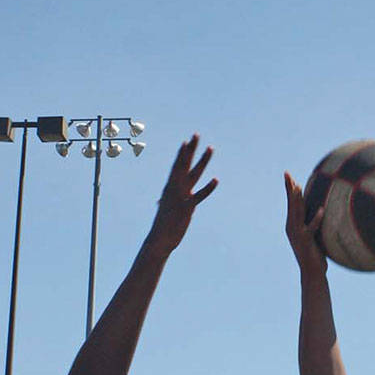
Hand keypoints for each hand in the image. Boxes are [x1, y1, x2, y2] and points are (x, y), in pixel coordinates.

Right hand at [147, 136, 216, 252]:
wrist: (159, 239)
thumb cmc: (162, 225)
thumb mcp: (164, 209)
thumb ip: (165, 202)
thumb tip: (160, 201)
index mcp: (170, 188)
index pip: (177, 167)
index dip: (182, 154)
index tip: (187, 141)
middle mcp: (174, 188)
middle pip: (184, 164)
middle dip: (191, 149)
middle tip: (196, 134)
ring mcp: (181, 196)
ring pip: (194, 174)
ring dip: (203, 160)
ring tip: (210, 148)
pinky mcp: (187, 207)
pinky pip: (199, 195)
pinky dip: (208, 188)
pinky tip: (216, 180)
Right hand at [284, 173, 325, 274]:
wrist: (312, 272)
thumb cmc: (315, 253)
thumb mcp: (312, 235)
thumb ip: (312, 222)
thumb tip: (320, 208)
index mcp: (292, 225)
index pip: (290, 203)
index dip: (289, 189)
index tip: (288, 175)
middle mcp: (292, 227)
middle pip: (291, 204)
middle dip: (289, 188)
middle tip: (287, 174)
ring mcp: (298, 234)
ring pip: (297, 213)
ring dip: (297, 199)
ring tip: (298, 187)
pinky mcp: (306, 241)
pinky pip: (311, 227)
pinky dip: (316, 219)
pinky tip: (320, 209)